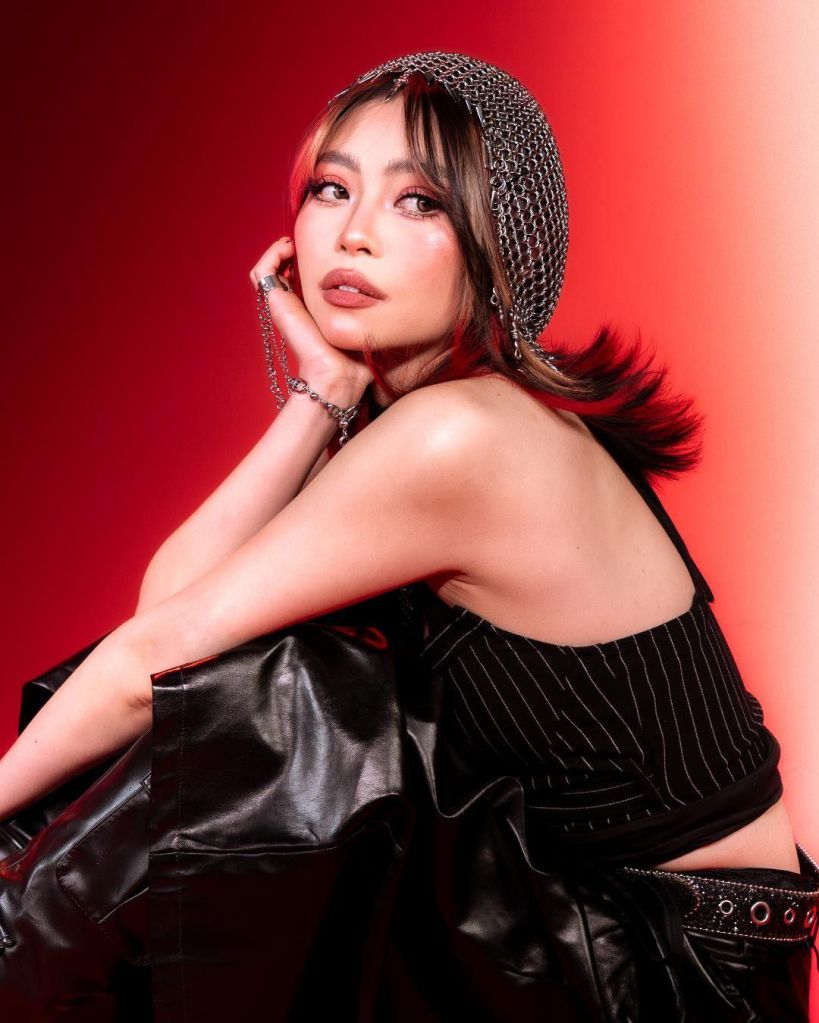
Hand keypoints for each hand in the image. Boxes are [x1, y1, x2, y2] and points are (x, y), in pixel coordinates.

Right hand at [250, 237, 373, 405]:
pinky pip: (262, 272)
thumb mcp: (363, 323)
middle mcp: (294, 306)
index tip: (324, 249)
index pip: (301, 278)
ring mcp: (283, 305)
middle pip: (282, 270)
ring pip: (268, 269)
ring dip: (278, 250)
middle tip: (305, 243)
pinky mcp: (276, 304)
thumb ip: (367, 308)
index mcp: (312, 311)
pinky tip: (288, 248)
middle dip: (293, 252)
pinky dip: (271, 255)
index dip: (308, 260)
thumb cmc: (354, 358)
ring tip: (294, 243)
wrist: (339, 375)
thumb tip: (384, 291)